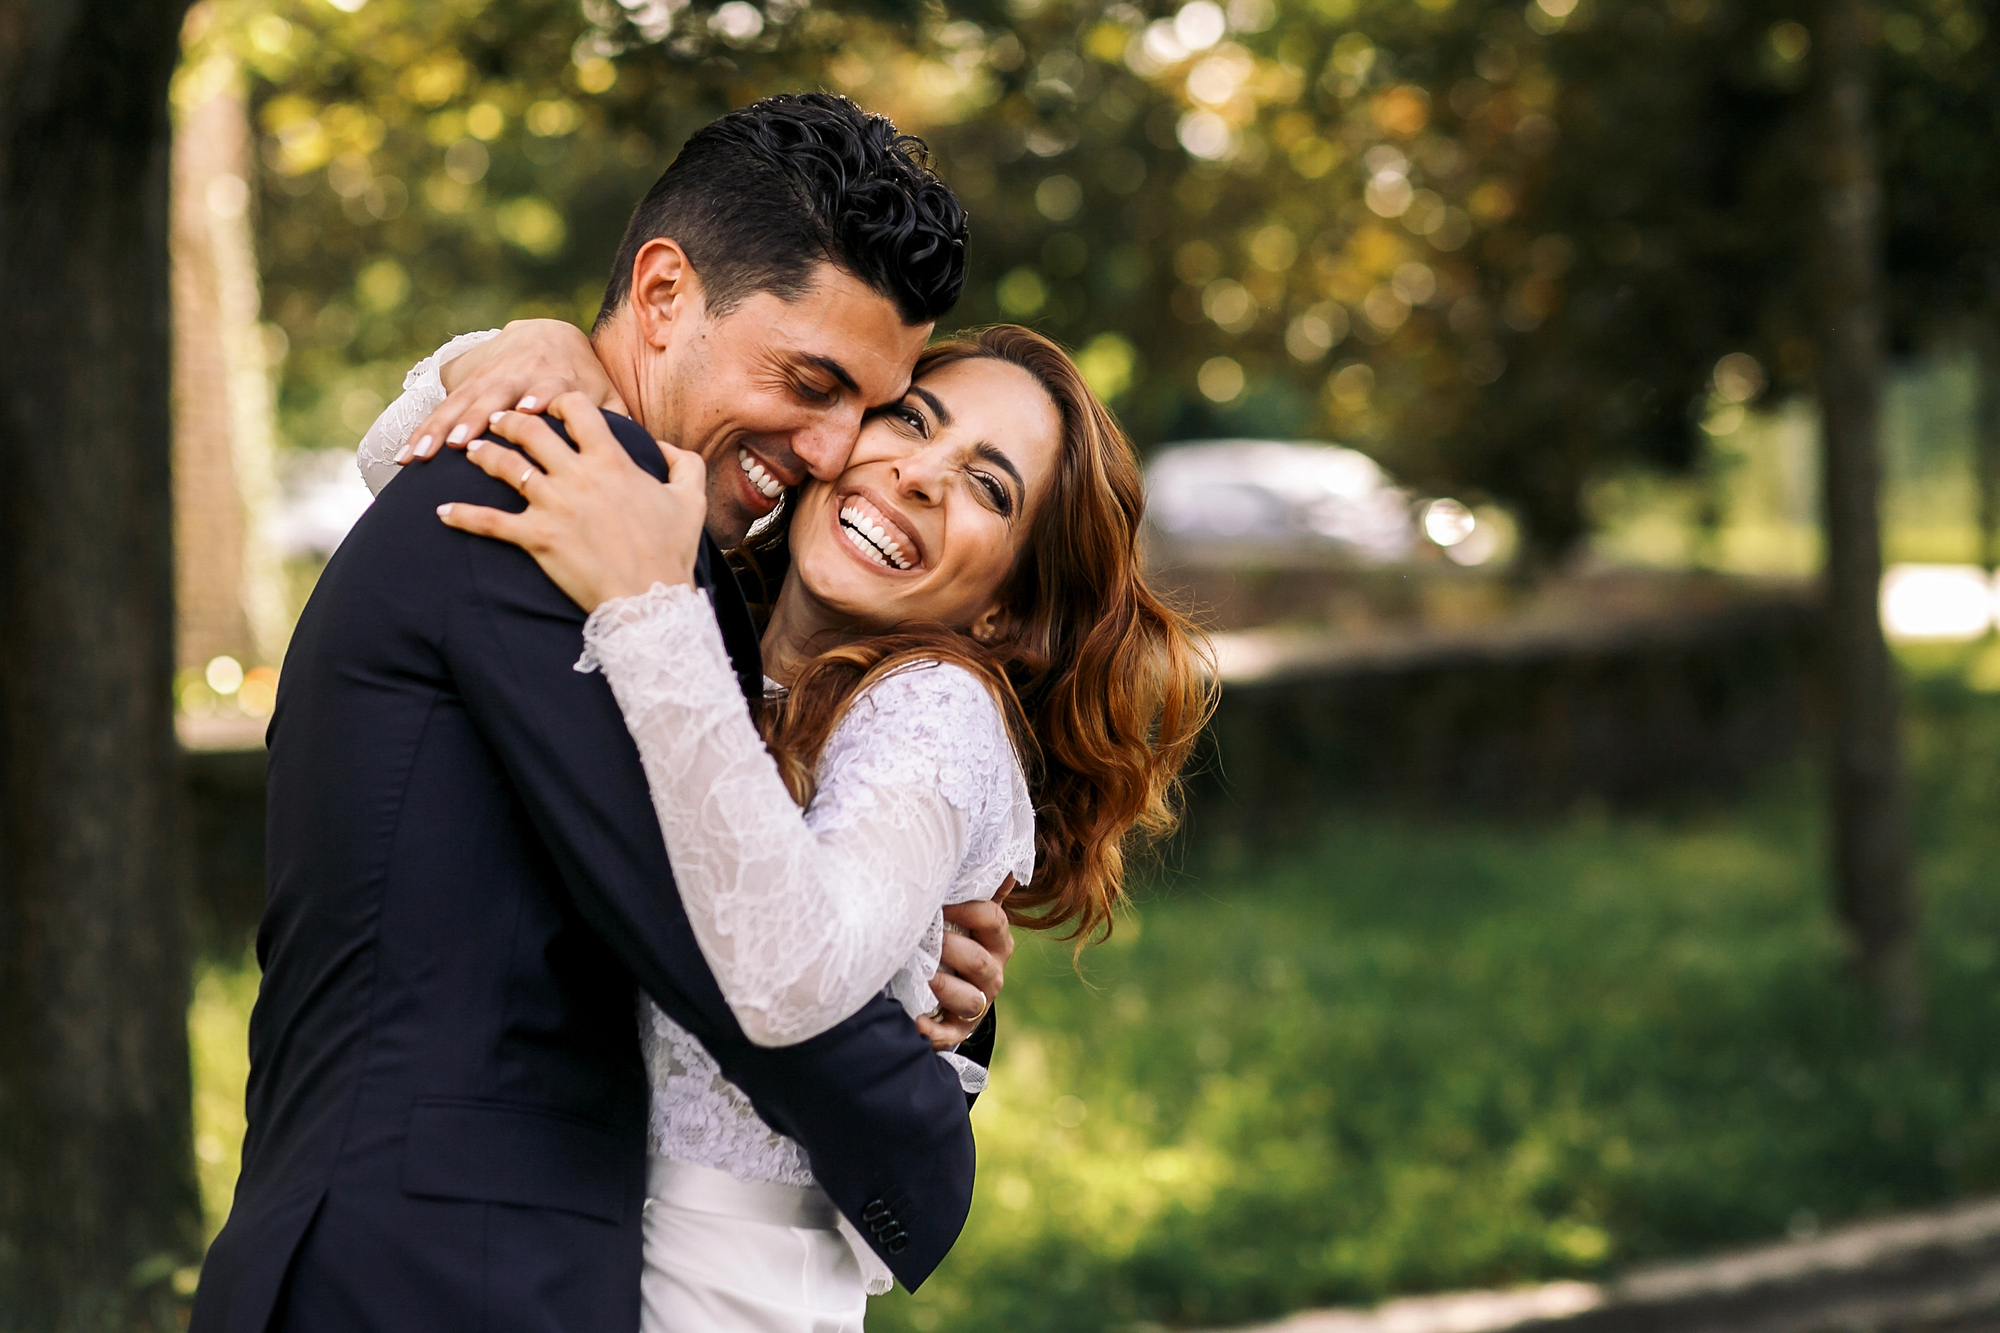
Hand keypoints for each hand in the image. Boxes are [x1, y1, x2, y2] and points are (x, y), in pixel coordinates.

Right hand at [400, 319, 627, 463]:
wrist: (544, 333)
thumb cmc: (584, 377)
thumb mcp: (604, 391)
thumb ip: (620, 419)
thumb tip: (653, 452)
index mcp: (558, 375)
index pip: (549, 384)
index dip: (540, 395)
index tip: (530, 409)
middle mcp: (519, 374)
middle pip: (494, 395)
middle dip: (475, 417)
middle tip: (458, 443)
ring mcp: (489, 379)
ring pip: (460, 405)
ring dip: (437, 431)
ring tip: (417, 458)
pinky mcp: (466, 386)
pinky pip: (441, 410)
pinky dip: (422, 432)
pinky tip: (403, 457)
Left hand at [436, 393, 704, 612]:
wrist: (650, 601)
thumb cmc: (671, 551)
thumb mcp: (690, 499)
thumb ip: (681, 463)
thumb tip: (660, 445)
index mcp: (612, 461)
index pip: (577, 409)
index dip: (559, 400)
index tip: (548, 403)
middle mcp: (578, 476)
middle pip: (531, 430)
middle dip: (509, 420)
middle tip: (498, 420)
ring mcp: (553, 506)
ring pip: (505, 466)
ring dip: (483, 454)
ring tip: (470, 450)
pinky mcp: (536, 538)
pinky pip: (488, 522)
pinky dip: (461, 516)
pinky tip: (441, 512)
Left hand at [914, 878, 1015, 1050]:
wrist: (948, 990)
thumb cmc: (955, 940)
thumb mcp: (969, 916)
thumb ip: (982, 892)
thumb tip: (1007, 865)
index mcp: (997, 941)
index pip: (994, 920)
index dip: (968, 910)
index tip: (939, 903)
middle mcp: (993, 973)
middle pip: (981, 960)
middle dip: (952, 948)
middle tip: (927, 939)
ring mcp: (979, 1002)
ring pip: (972, 999)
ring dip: (946, 986)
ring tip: (924, 976)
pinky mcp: (960, 1029)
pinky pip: (952, 1034)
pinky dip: (934, 1031)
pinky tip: (917, 1022)